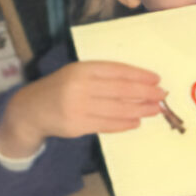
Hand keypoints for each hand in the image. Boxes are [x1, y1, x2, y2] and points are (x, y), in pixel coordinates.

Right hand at [0, 61, 165, 157]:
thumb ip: (104, 77)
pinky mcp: (77, 125)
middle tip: (162, 95)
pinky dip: (124, 124)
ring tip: (155, 110)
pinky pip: (106, 125)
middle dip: (145, 93)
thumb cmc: (62, 88)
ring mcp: (78, 107)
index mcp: (82, 69)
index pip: (117, 71)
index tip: (156, 79)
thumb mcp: (78, 73)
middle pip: (120, 90)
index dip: (139, 75)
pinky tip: (137, 121)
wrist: (32, 109)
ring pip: (117, 109)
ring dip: (140, 110)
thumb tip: (140, 83)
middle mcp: (80, 86)